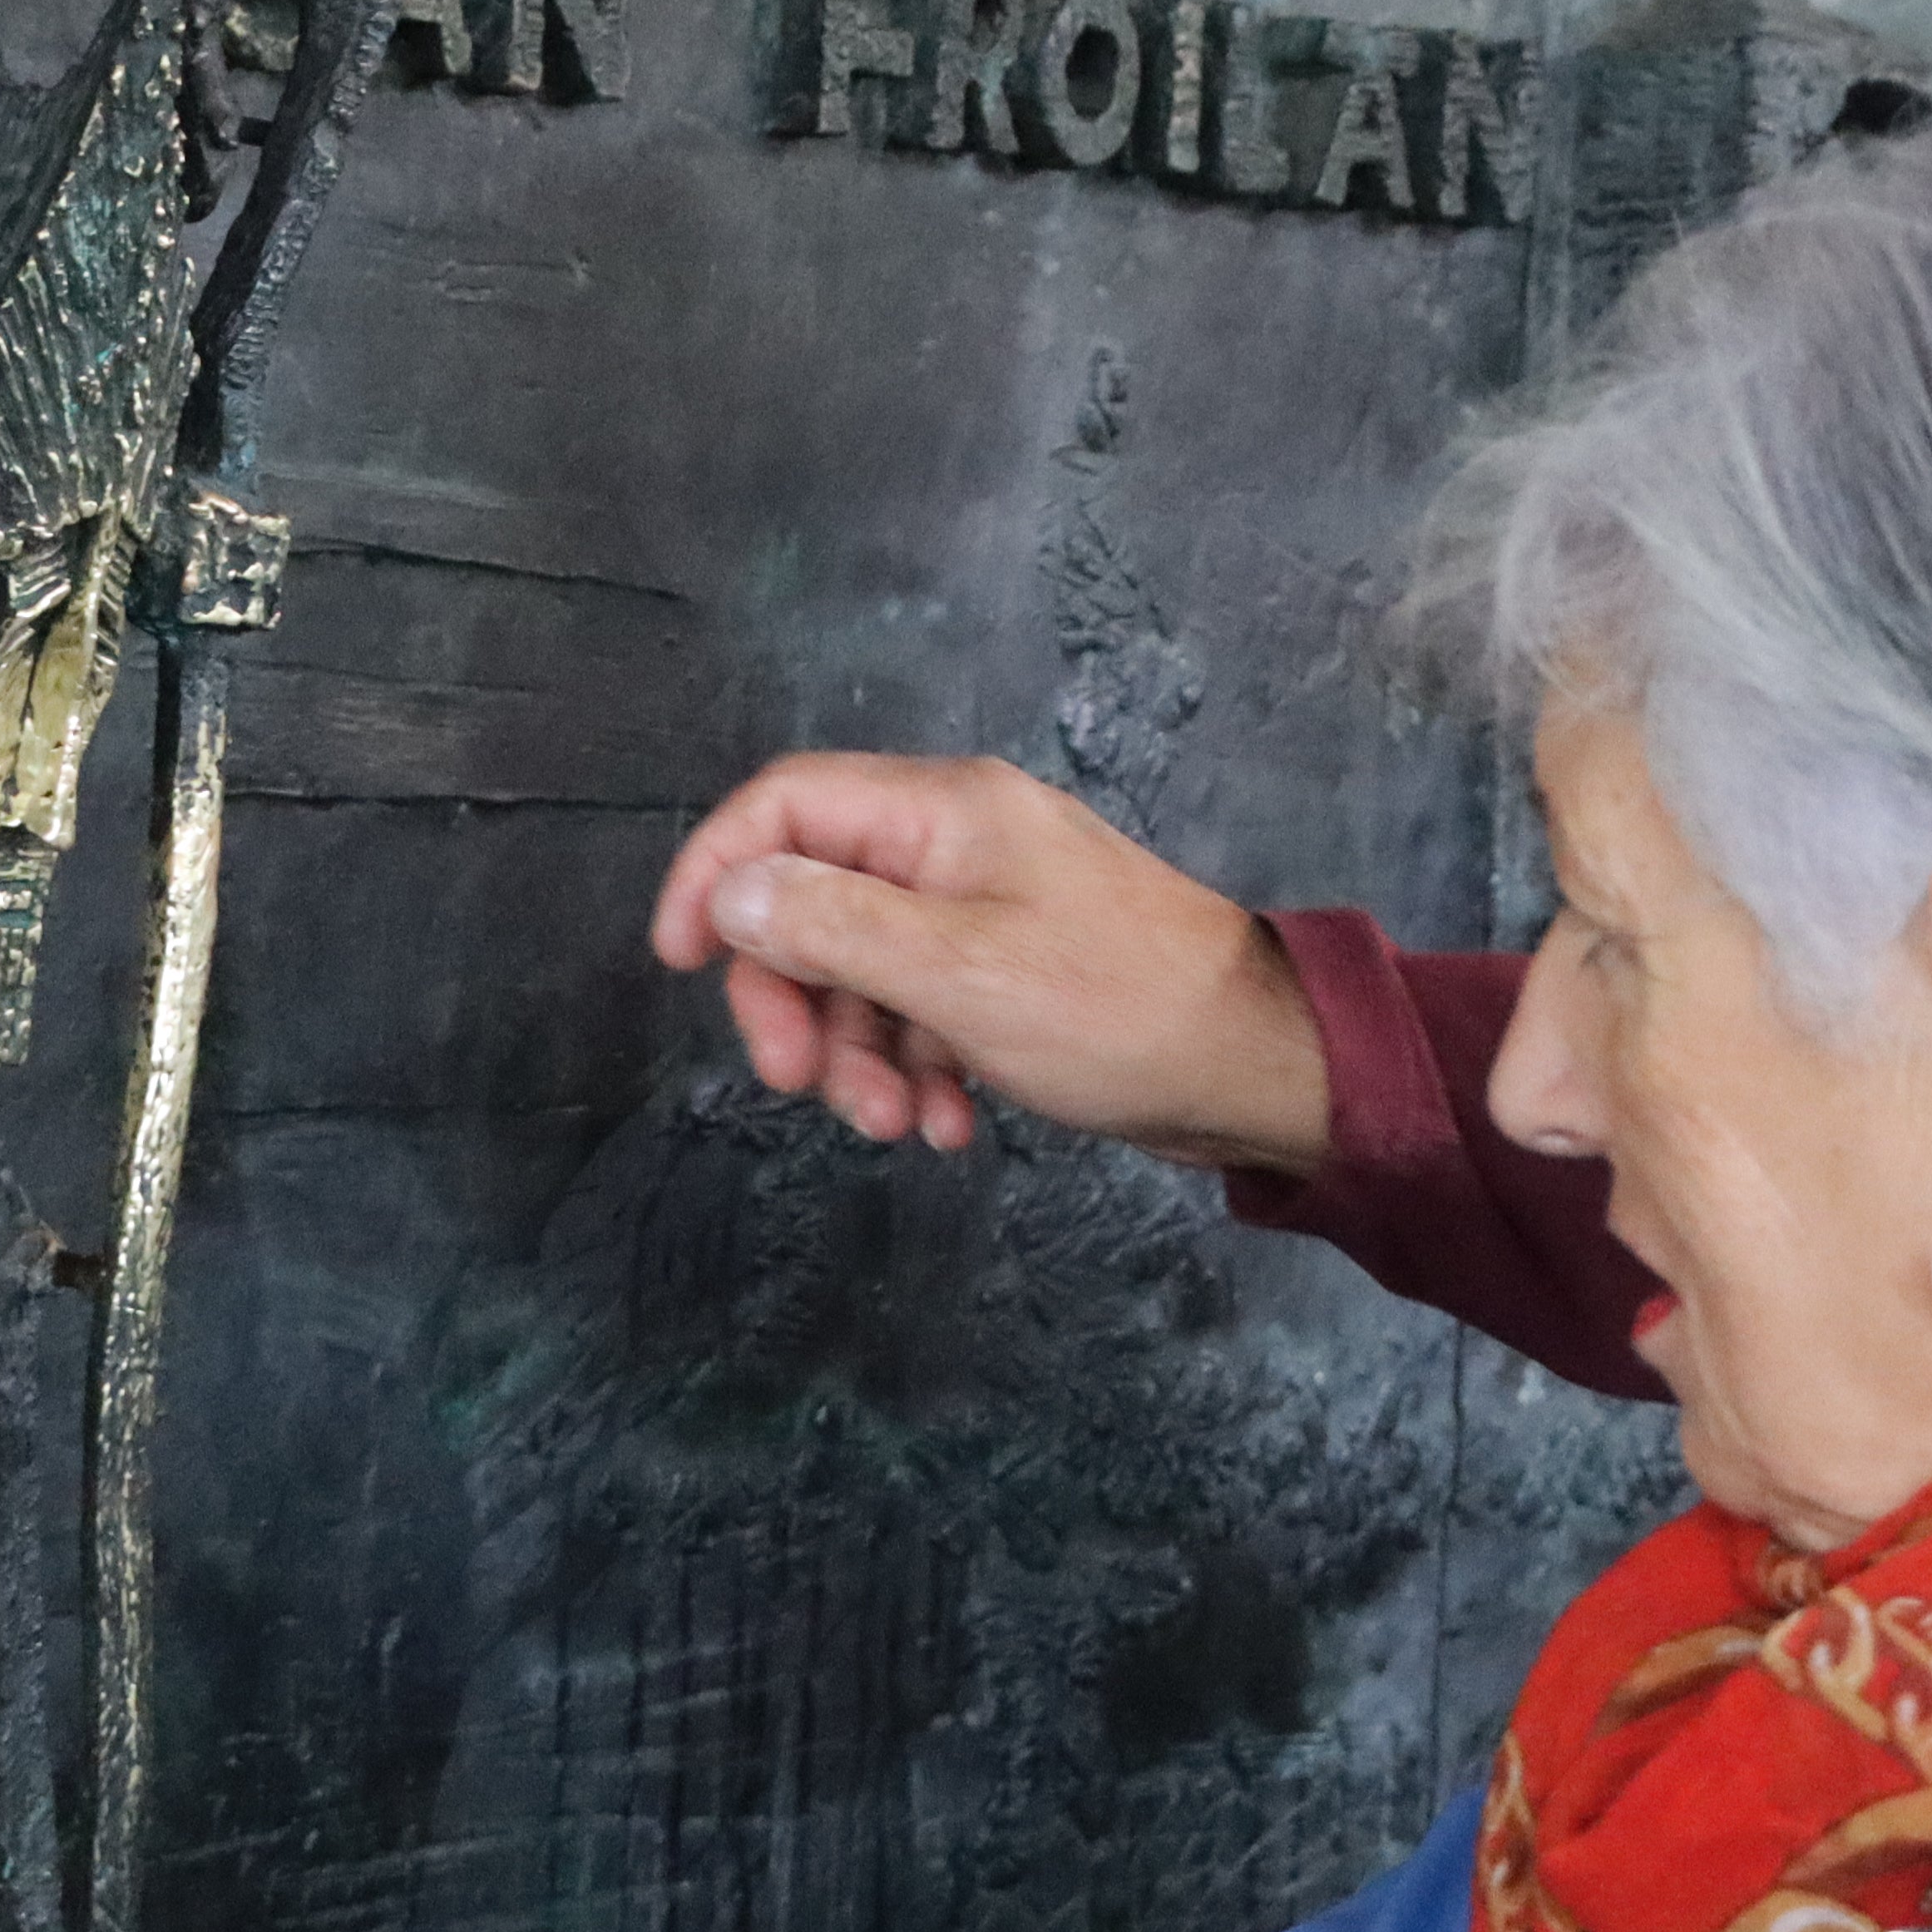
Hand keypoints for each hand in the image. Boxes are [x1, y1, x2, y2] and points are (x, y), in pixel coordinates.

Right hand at [647, 753, 1333, 1172]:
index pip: (784, 806)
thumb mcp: (956, 972)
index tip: (675, 963)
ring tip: (897, 1124)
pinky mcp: (1014, 972)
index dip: (715, 874)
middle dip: (793, 997)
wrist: (1256, 1066)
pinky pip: (925, 1009)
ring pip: (866, 969)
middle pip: (814, 899)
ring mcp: (988, 908)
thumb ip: (833, 928)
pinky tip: (951, 1125)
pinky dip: (919, 1066)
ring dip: (858, 1054)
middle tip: (796, 1084)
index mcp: (941, 811)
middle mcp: (958, 843)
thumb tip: (731, 894)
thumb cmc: (1117, 1008)